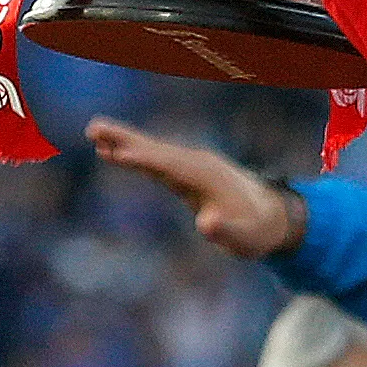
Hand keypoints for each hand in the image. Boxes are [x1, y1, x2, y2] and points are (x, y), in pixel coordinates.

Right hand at [85, 118, 302, 258]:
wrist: (272, 216)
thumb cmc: (257, 231)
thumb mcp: (245, 239)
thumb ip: (226, 232)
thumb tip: (206, 223)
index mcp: (208, 177)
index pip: (171, 166)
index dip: (145, 161)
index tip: (118, 154)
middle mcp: (198, 164)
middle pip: (157, 150)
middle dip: (127, 140)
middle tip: (94, 127)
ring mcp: (192, 165)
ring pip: (154, 151)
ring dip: (125, 141)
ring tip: (94, 131)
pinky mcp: (187, 172)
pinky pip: (156, 159)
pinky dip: (135, 154)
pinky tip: (112, 151)